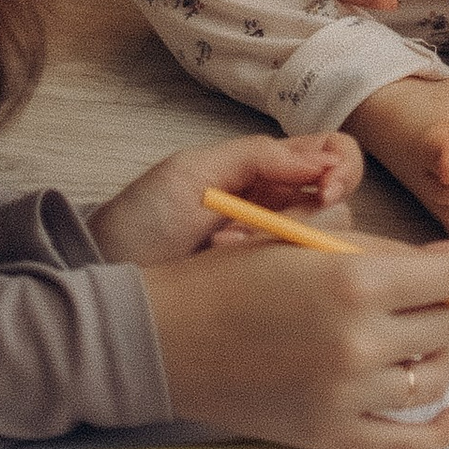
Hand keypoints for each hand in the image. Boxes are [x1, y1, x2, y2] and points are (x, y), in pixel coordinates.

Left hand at [86, 129, 361, 269]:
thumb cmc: (140, 220)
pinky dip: (272, 275)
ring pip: (326, 249)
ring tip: (226, 249)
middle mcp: (280, 209)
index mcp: (267, 169)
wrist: (105, 279)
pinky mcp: (270, 294)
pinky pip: (302, 285)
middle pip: (340, 207)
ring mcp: (276, 254)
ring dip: (281, 246)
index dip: (342, 168)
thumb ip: (256, 156)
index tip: (324, 187)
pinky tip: (228, 271)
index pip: (334, 155)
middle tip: (250, 229)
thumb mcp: (190, 173)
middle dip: (305, 218)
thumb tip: (323, 159)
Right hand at [138, 224, 448, 448]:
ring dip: (438, 356)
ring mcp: (349, 395)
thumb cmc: (229, 278)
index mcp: (355, 281)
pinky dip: (443, 430)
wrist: (167, 337)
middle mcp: (360, 341)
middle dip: (443, 305)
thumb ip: (377, 250)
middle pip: (447, 324)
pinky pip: (410, 444)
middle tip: (421, 296)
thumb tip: (448, 264)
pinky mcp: (332, 436)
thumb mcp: (304, 241)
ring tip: (418, 341)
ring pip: (436, 378)